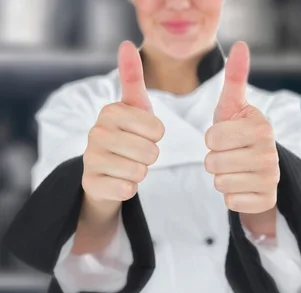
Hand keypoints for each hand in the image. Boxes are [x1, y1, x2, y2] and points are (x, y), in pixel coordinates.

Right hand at [82, 41, 163, 204]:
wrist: (104, 173)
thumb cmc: (126, 135)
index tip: (143, 134)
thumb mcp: (134, 107)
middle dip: (150, 156)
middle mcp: (96, 132)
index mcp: (110, 111)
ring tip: (128, 165)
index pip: (158, 129)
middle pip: (150, 152)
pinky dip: (130, 188)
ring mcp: (90, 158)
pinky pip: (127, 189)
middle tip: (136, 153)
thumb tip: (126, 43)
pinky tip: (119, 181)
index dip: (157, 136)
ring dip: (141, 172)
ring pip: (140, 171)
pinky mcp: (91, 183)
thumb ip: (133, 78)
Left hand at [205, 42, 278, 215]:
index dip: (211, 139)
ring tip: (234, 171)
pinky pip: (230, 202)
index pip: (212, 137)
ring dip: (221, 178)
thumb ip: (235, 79)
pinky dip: (231, 197)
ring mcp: (270, 179)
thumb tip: (241, 45)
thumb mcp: (234, 108)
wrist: (259, 171)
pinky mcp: (266, 200)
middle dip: (214, 160)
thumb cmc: (239, 136)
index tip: (226, 138)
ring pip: (219, 183)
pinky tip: (241, 187)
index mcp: (261, 127)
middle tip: (229, 156)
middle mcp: (270, 153)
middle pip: (213, 162)